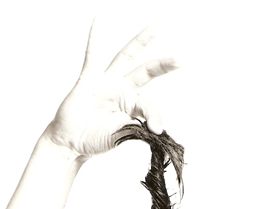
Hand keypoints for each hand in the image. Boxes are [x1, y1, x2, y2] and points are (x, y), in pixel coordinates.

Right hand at [44, 21, 180, 159]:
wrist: (72, 144)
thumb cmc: (95, 141)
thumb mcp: (121, 136)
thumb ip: (137, 129)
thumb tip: (155, 130)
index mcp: (132, 106)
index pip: (149, 105)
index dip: (154, 116)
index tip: (156, 129)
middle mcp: (122, 91)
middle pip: (146, 73)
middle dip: (162, 66)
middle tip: (180, 60)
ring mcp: (106, 83)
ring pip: (125, 58)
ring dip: (139, 43)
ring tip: (154, 29)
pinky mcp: (89, 80)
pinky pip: (92, 56)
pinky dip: (95, 39)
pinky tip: (100, 20)